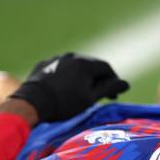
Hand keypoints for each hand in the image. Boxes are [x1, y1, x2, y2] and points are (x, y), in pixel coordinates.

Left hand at [10, 52, 128, 121]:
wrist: (32, 102)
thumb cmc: (64, 104)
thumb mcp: (89, 99)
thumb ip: (109, 89)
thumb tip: (126, 84)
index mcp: (85, 63)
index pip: (106, 68)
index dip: (113, 81)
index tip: (114, 95)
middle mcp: (72, 56)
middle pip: (91, 65)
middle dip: (99, 79)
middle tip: (100, 94)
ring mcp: (56, 58)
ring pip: (75, 66)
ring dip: (83, 77)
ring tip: (82, 92)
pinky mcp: (44, 64)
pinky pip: (61, 68)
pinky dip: (68, 76)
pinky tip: (65, 88)